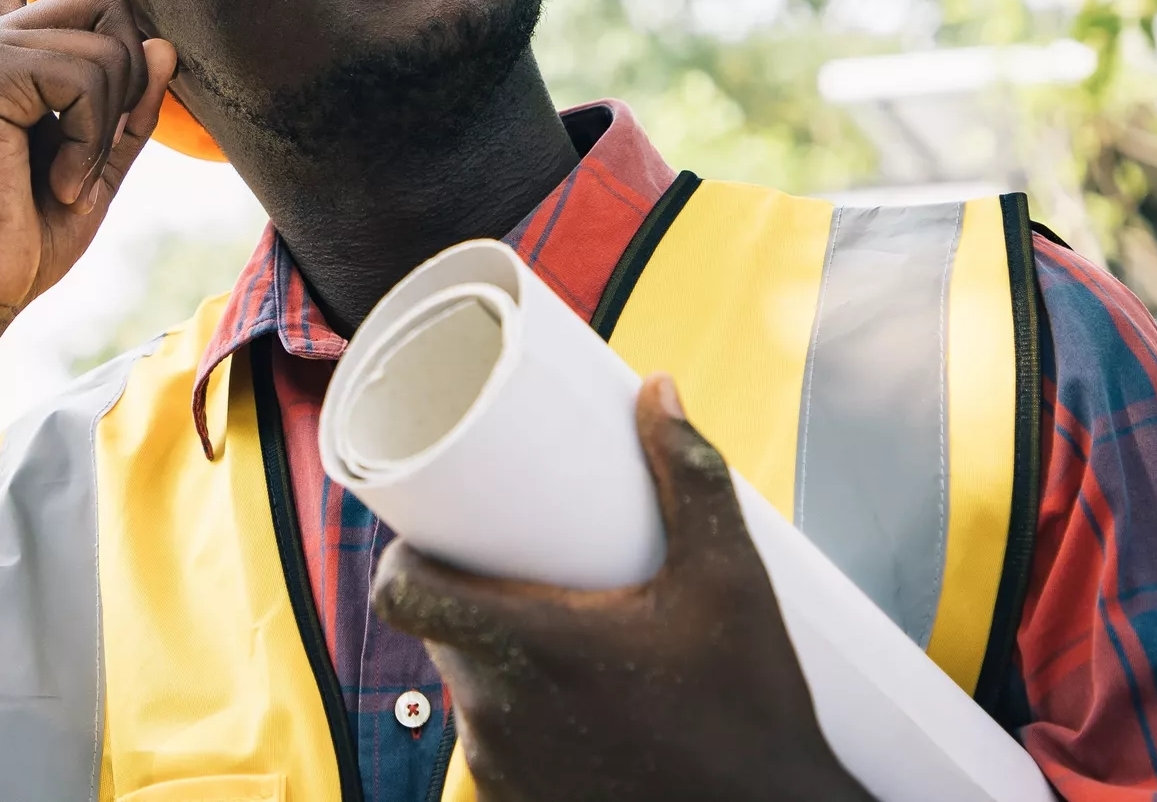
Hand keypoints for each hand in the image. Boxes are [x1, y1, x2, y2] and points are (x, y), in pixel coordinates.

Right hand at [0, 0, 176, 330]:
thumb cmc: (25, 233)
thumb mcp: (98, 164)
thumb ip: (128, 106)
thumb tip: (158, 44)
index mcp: (7, 59)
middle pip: (111, 0)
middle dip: (128, 82)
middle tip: (91, 152)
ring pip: (110, 42)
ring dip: (110, 121)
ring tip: (66, 174)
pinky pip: (91, 73)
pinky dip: (93, 136)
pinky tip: (58, 178)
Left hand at [371, 375, 866, 801]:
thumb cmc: (752, 714)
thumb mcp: (731, 578)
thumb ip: (691, 475)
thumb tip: (656, 392)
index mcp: (529, 649)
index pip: (404, 593)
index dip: (405, 554)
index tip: (436, 527)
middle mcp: (500, 717)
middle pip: (439, 634)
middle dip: (472, 592)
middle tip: (521, 557)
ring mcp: (507, 774)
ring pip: (468, 692)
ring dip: (497, 656)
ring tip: (555, 620)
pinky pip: (497, 746)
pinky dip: (520, 715)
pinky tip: (566, 697)